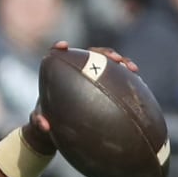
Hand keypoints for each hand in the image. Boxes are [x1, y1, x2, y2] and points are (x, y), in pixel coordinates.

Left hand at [25, 41, 143, 153]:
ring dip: (121, 63)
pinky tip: (138, 82)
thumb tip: (45, 126)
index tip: (63, 47)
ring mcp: (91, 77)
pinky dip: (127, 79)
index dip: (60, 48)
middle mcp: (77, 71)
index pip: (59, 55)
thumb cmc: (45, 122)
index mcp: (58, 74)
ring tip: (132, 69)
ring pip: (107, 65)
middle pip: (91, 55)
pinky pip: (117, 79)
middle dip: (104, 54)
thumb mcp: (39, 125)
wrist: (56, 130)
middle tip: (114, 59)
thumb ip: (39, 123)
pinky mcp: (103, 85)